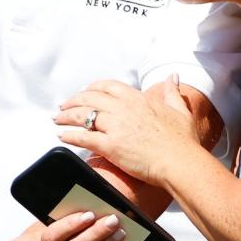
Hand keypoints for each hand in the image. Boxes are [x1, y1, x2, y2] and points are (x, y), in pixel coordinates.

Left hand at [55, 77, 195, 185]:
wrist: (180, 162)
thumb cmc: (182, 141)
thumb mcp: (180, 110)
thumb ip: (172, 92)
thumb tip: (172, 77)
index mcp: (138, 99)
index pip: (108, 86)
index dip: (93, 88)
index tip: (85, 92)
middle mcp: (123, 109)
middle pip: (90, 98)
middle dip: (73, 101)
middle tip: (64, 106)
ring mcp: (115, 127)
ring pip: (83, 115)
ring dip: (66, 116)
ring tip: (57, 119)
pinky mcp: (110, 146)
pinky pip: (84, 137)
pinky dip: (70, 136)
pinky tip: (62, 136)